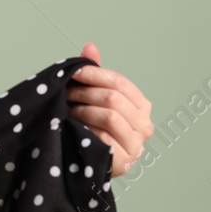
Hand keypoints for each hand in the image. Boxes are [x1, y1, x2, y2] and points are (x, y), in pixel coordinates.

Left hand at [66, 42, 153, 177]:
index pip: (120, 82)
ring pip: (109, 116)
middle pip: (113, 98)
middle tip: (65, 92)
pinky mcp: (125, 162)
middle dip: (85, 92)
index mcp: (142, 106)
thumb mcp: (94, 99)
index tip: (73, 72)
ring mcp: (137, 145)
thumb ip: (95, 74)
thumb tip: (89, 46)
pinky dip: (86, 131)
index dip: (95, 74)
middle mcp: (145, 125)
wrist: (89, 165)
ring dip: (83, 110)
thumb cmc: (93, 128)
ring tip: (67, 110)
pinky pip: (103, 138)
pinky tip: (73, 128)